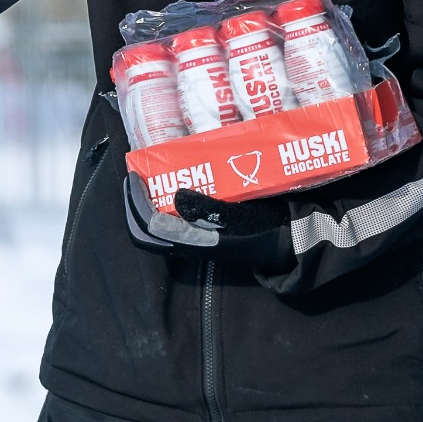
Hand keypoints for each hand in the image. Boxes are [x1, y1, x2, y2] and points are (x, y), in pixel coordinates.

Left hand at [123, 172, 290, 265]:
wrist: (287, 244)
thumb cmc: (266, 229)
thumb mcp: (240, 215)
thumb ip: (208, 208)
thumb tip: (175, 195)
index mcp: (193, 241)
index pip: (147, 227)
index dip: (135, 202)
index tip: (134, 176)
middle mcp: (188, 245)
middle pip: (144, 231)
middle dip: (134, 205)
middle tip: (137, 177)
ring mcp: (193, 242)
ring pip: (155, 227)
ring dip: (146, 204)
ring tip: (150, 178)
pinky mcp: (202, 237)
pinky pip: (169, 223)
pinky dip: (161, 206)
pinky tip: (171, 186)